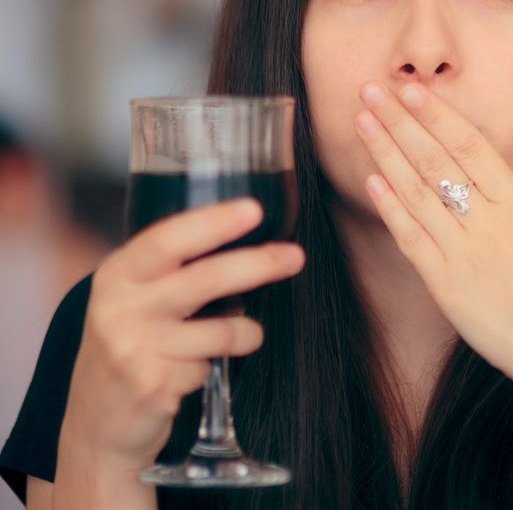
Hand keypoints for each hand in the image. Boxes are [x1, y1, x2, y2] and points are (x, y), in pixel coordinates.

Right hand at [61, 199, 303, 467]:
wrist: (98, 423)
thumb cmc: (132, 348)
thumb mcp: (136, 300)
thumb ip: (174, 271)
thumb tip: (248, 242)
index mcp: (118, 274)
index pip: (166, 239)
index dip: (213, 222)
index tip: (254, 210)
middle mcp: (120, 306)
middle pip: (204, 278)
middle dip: (258, 264)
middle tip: (294, 256)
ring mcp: (134, 347)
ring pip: (222, 329)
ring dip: (247, 333)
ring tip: (244, 336)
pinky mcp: (151, 384)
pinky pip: (209, 367)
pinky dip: (212, 367)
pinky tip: (192, 372)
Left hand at [354, 81, 512, 385]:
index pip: (471, 147)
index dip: (437, 114)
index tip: (411, 88)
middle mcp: (488, 224)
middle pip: (435, 161)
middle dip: (400, 122)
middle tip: (369, 89)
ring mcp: (463, 256)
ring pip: (416, 195)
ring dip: (386, 156)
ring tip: (361, 123)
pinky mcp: (447, 289)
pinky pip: (411, 241)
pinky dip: (391, 209)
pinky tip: (372, 183)